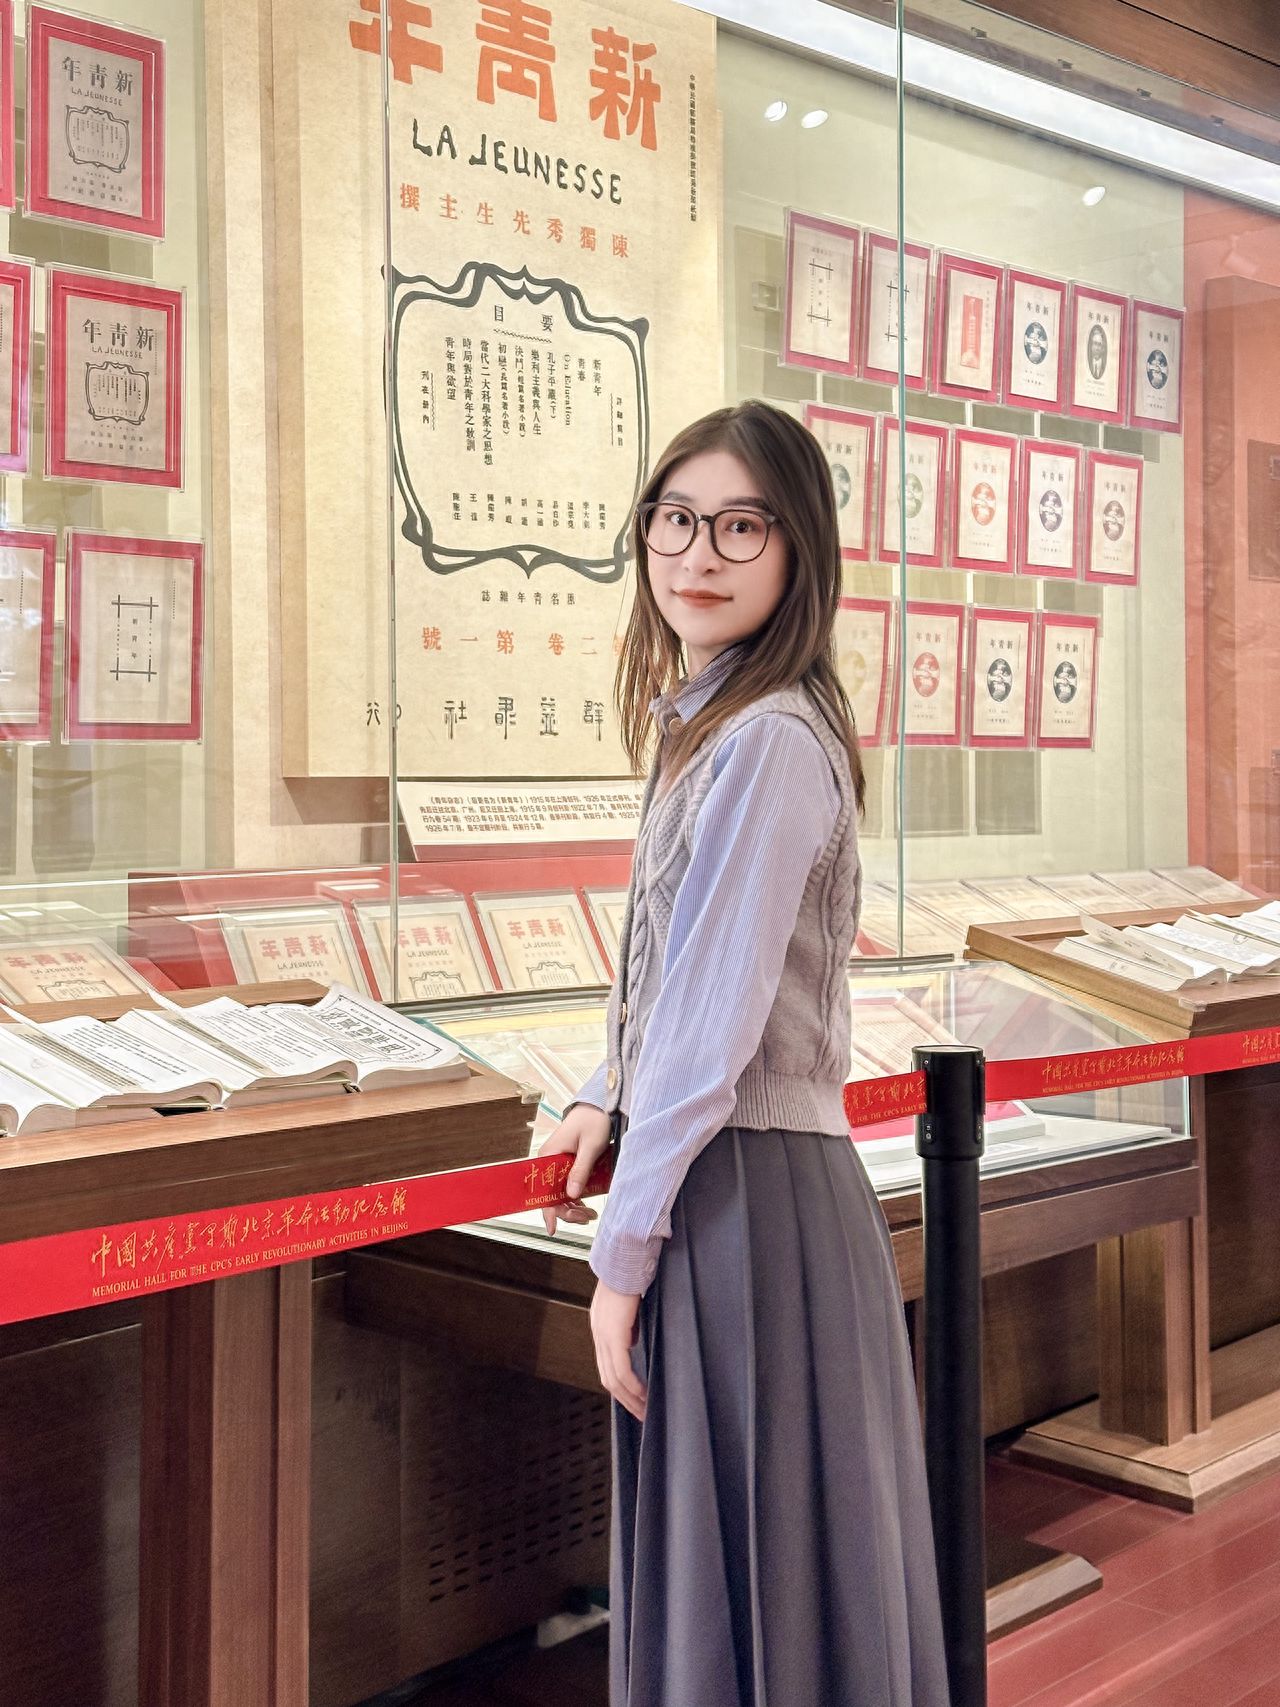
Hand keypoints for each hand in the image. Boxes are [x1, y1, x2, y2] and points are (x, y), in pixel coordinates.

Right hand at [537, 1103, 612, 1235]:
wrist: (598, 1106)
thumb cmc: (594, 1121)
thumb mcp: (591, 1147)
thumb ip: (581, 1170)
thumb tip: (572, 1195)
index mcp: (549, 1157)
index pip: (544, 1190)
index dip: (548, 1211)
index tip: (552, 1230)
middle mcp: (549, 1162)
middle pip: (553, 1195)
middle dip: (568, 1211)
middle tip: (588, 1218)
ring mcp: (557, 1163)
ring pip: (561, 1193)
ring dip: (574, 1206)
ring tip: (591, 1214)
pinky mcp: (567, 1164)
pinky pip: (567, 1186)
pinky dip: (576, 1197)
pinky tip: (587, 1205)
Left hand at [590, 1279, 646, 1421]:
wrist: (626, 1255)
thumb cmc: (631, 1271)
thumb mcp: (628, 1304)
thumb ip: (628, 1324)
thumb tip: (633, 1342)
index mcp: (601, 1324)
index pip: (607, 1363)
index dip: (619, 1384)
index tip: (634, 1398)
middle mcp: (599, 1332)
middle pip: (607, 1377)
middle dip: (625, 1400)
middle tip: (640, 1413)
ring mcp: (604, 1334)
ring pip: (613, 1378)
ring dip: (629, 1398)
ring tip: (644, 1410)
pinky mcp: (614, 1334)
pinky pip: (621, 1369)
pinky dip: (632, 1386)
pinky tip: (642, 1394)